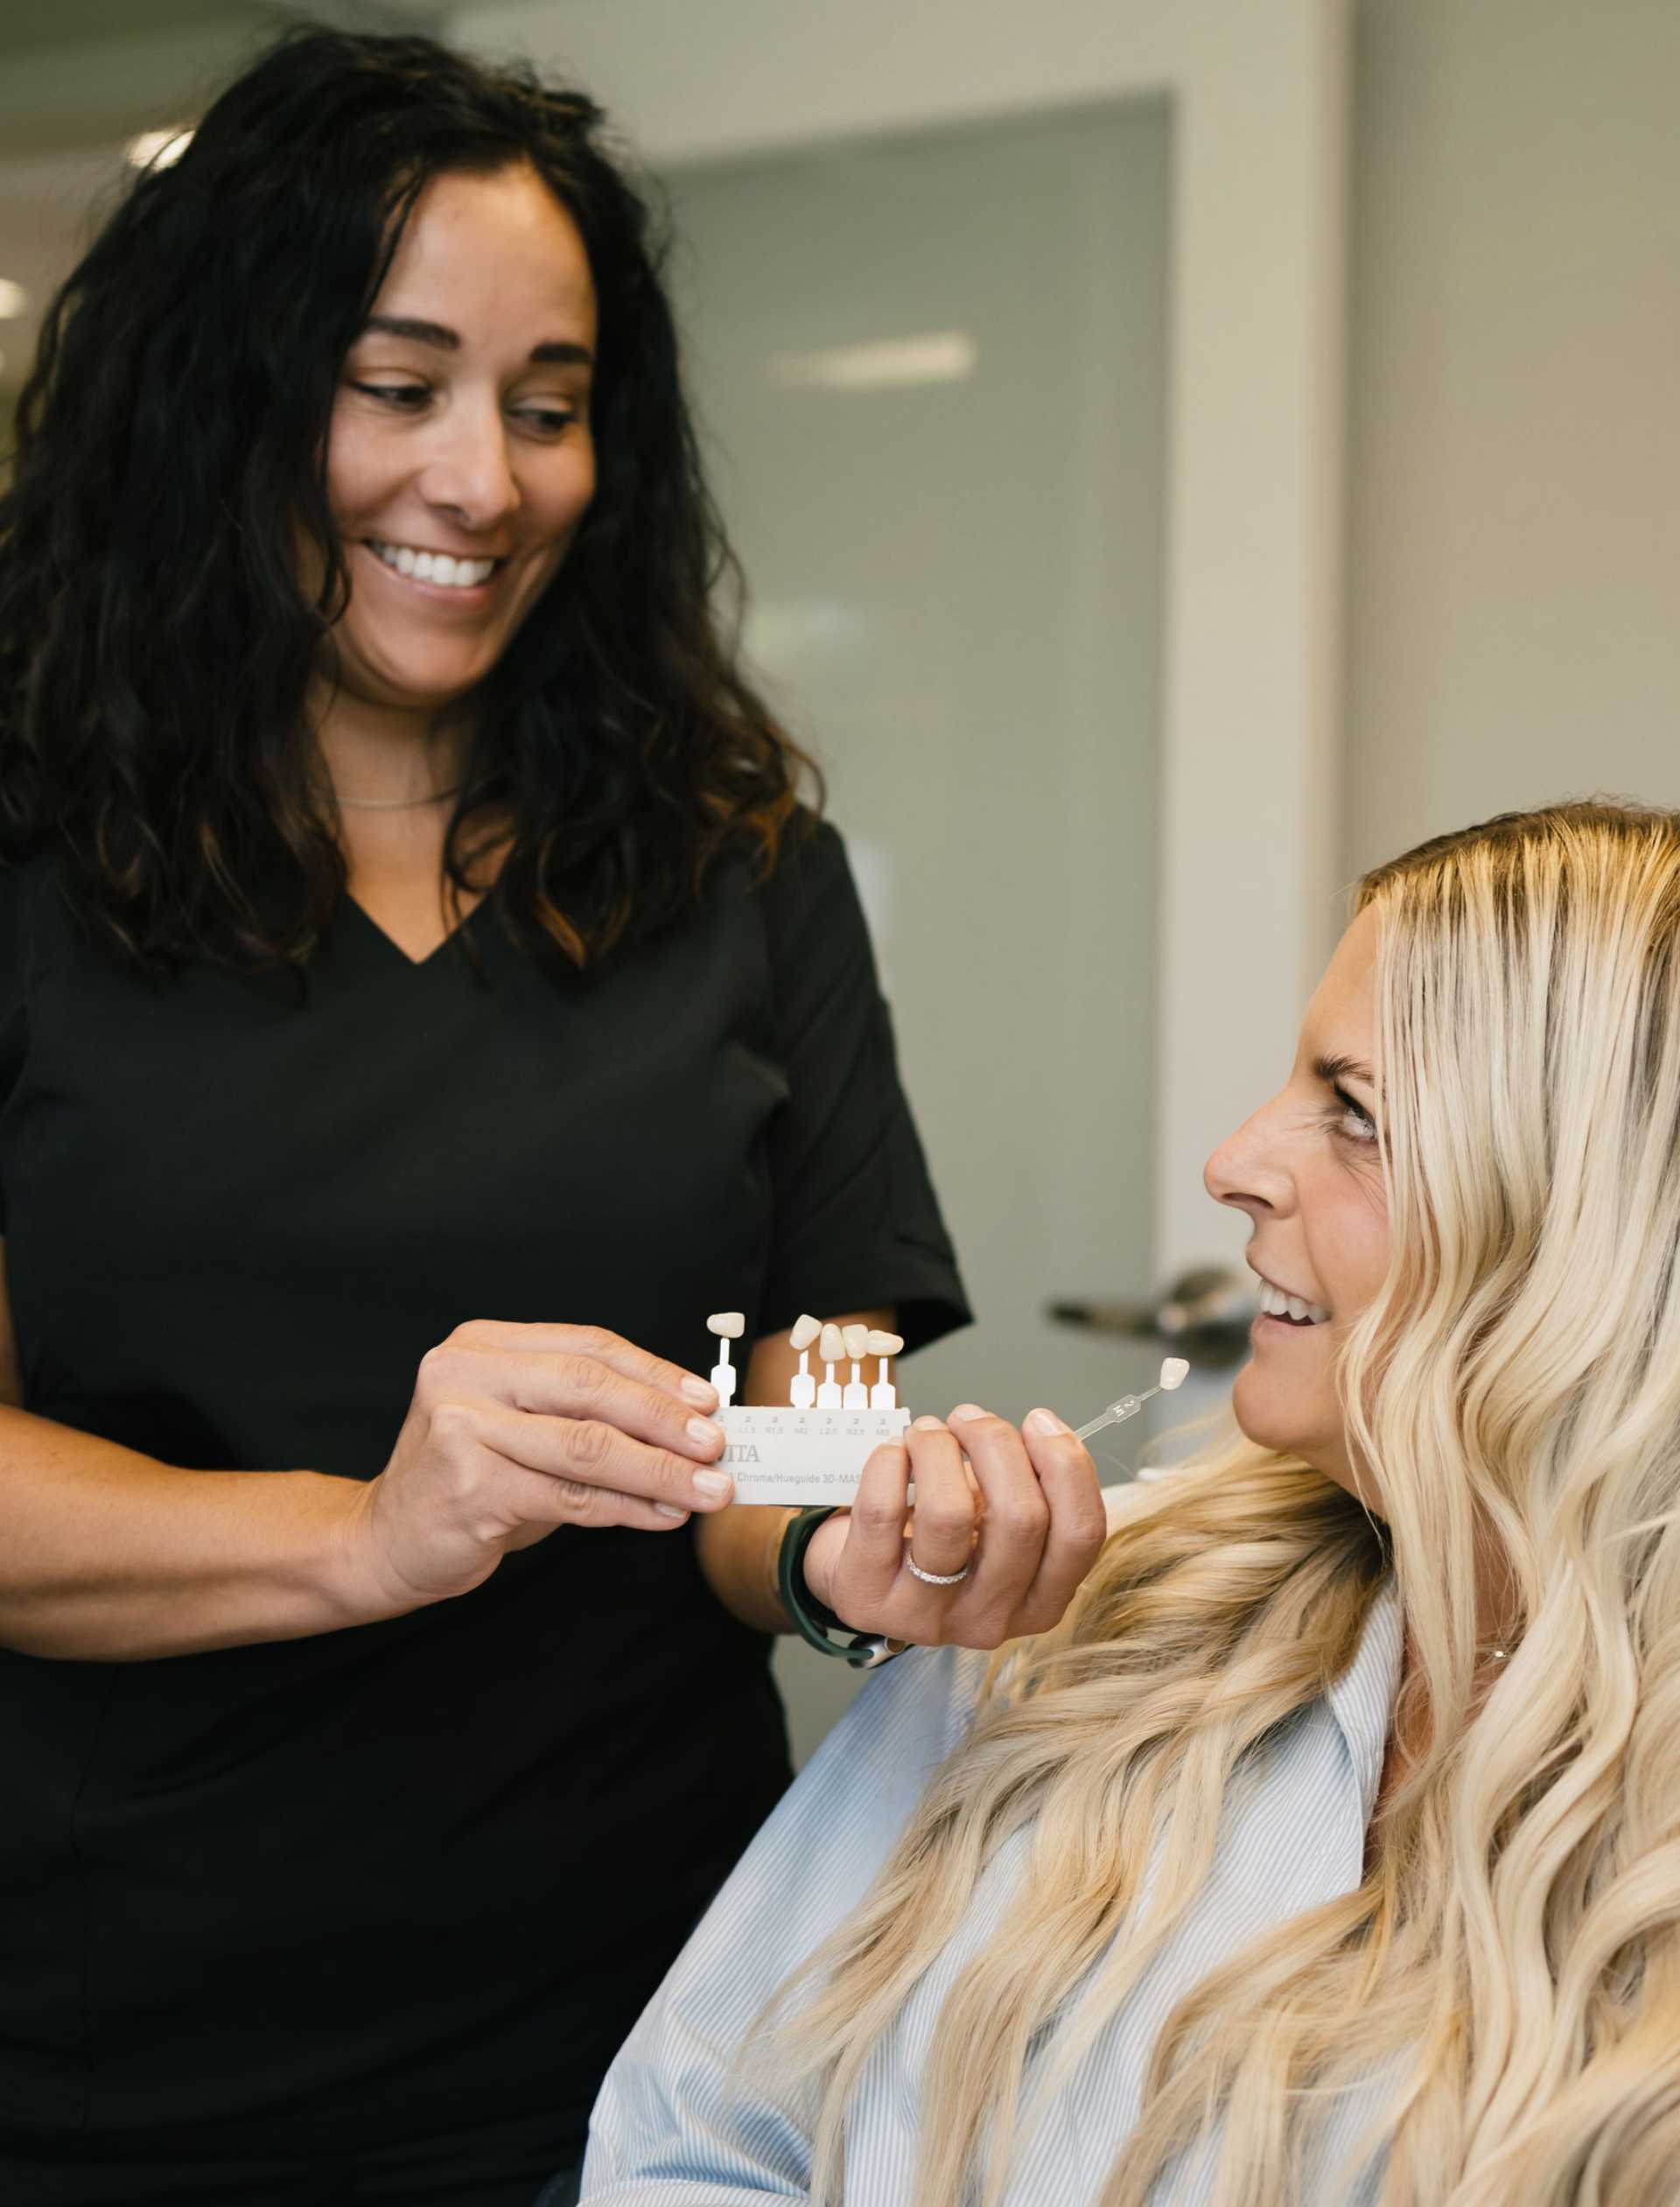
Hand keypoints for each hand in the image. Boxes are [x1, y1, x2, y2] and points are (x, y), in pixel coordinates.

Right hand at [347, 1322, 732, 1610]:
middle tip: (717, 1444)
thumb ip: (584, 1413)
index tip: (706, 1399)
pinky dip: (627, 1507)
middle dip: (665, 1419)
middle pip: (590, 1389)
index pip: (587, 1347)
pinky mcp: (470, 1488)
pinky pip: (571, 1496)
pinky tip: (662, 1514)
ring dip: (659, 1469)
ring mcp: (462, 1429)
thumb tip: (685, 1424)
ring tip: (707, 1488)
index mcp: (483, 1346)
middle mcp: (466, 1376)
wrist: (386, 1540)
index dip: (654, 1372)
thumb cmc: (469, 1479)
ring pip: (587, 1446)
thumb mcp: (521, 1427)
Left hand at [801, 1405, 1106, 1650]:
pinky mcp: (867, 1597)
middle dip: (996, 1443)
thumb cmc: (941, 1536)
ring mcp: (925, 1616)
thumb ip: (1030, 1486)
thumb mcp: (999, 1522)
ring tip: (927, 1432)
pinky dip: (888, 1462)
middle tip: (968, 1418)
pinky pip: (881, 1512)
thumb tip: (1041, 1429)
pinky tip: (893, 1452)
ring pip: (948, 1514)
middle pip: (1020, 1518)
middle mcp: (989, 1620)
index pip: (1080, 1537)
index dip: (1067, 1465)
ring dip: (938, 1448)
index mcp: (1038, 1603)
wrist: (862, 1573)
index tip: (1039, 1420)